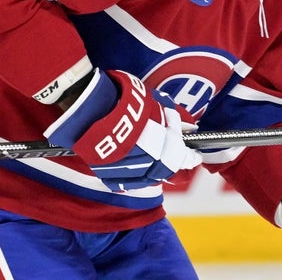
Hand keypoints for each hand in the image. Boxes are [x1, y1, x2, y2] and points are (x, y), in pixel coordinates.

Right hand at [44, 69, 201, 191]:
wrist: (88, 105)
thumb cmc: (122, 99)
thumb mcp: (152, 102)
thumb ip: (172, 118)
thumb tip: (189, 127)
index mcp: (157, 142)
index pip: (179, 155)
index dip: (188, 157)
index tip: (194, 156)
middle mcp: (142, 160)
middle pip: (163, 169)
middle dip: (171, 163)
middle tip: (177, 158)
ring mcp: (124, 169)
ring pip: (145, 178)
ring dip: (154, 171)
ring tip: (156, 162)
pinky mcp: (107, 173)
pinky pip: (124, 182)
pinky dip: (133, 178)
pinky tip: (137, 170)